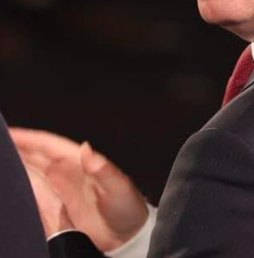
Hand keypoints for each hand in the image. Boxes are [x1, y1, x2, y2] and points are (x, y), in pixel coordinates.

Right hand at [11, 128, 148, 251]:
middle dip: (16, 148)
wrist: (127, 236)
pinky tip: (10, 184)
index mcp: (81, 162)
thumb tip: (86, 149)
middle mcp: (68, 173)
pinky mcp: (57, 207)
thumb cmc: (127, 207)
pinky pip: (34, 193)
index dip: (30, 138)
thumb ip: (104, 169)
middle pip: (36, 156)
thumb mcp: (119, 187)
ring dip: (16, 164)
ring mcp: (61, 190)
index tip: (10, 132)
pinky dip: (21, 187)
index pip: (50, 146)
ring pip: (32, 172)